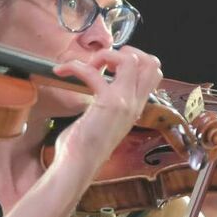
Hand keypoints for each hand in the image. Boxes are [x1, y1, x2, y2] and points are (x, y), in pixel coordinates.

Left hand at [51, 47, 163, 164]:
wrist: (78, 164)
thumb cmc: (84, 146)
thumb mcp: (104, 121)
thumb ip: (107, 104)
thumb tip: (97, 86)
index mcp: (135, 107)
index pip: (153, 73)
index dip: (136, 59)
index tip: (112, 65)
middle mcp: (134, 103)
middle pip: (150, 63)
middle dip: (126, 51)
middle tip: (104, 62)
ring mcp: (124, 102)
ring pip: (130, 60)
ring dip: (105, 55)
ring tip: (88, 66)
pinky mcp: (107, 103)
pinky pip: (95, 72)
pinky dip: (75, 66)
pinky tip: (62, 72)